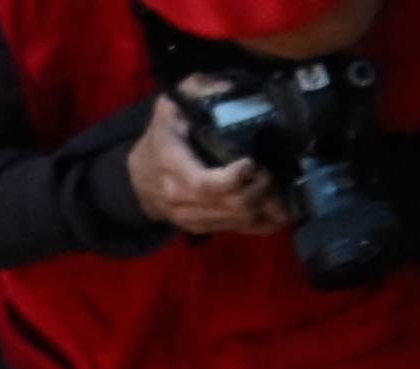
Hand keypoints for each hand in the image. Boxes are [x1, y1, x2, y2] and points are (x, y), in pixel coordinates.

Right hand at [127, 94, 292, 234]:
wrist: (140, 179)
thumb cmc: (160, 139)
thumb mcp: (170, 107)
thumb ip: (197, 92)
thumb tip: (230, 86)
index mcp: (172, 165)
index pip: (205, 184)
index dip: (233, 178)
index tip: (251, 162)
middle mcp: (180, 198)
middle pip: (230, 205)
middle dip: (258, 190)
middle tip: (270, 172)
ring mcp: (192, 219)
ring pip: (238, 222)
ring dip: (264, 206)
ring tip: (276, 185)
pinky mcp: (204, 229)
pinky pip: (240, 232)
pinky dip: (264, 223)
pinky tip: (279, 210)